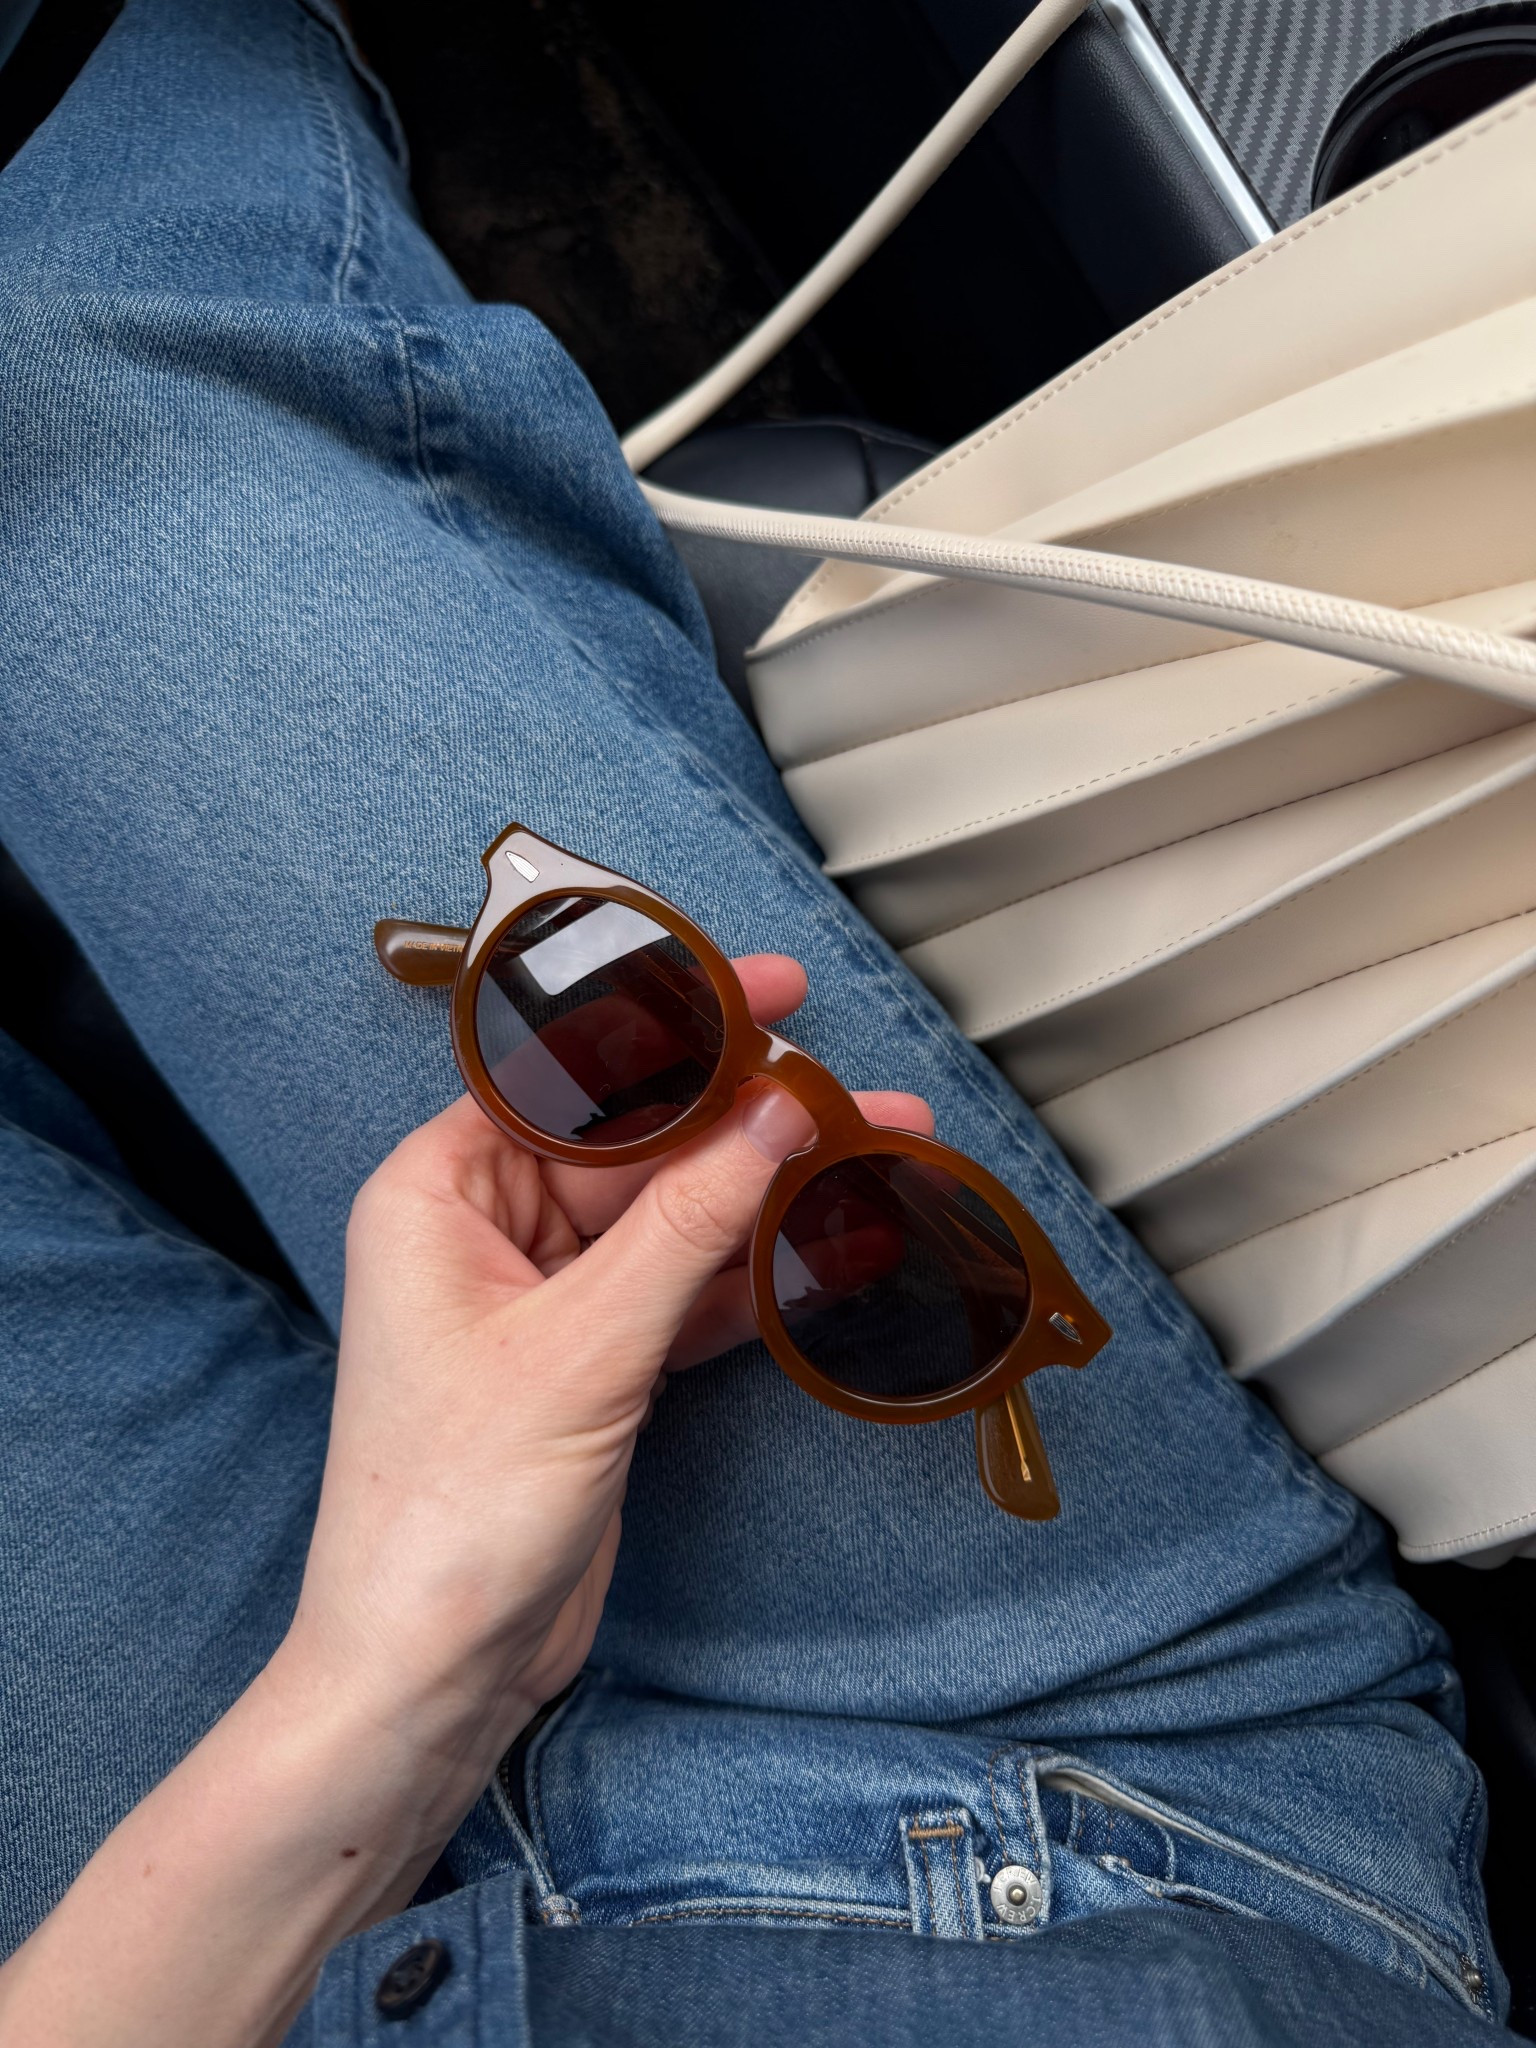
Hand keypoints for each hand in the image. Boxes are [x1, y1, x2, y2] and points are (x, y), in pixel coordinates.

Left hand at [296, 952, 930, 1743]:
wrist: (433, 1673)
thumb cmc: (444, 1515)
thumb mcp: (581, 1350)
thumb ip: (687, 1225)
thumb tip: (776, 1116)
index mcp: (439, 1191)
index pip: (565, 1071)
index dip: (672, 1021)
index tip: (766, 994)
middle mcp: (488, 1230)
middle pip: (638, 1141)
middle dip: (748, 1119)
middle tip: (853, 1092)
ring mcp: (548, 1299)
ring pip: (677, 1216)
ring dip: (771, 1195)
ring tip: (878, 1158)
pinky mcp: (596, 1362)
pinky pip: (688, 1290)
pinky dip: (758, 1273)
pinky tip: (837, 1244)